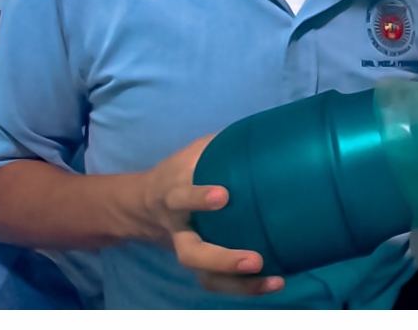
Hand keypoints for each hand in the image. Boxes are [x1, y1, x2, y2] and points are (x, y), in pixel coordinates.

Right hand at [138, 136, 284, 295]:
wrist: (142, 204)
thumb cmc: (181, 171)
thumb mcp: (195, 152)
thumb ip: (222, 145)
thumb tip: (268, 131)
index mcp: (172, 195)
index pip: (180, 197)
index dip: (197, 197)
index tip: (223, 195)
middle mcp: (178, 229)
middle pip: (191, 253)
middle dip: (222, 259)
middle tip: (254, 260)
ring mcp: (187, 250)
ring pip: (205, 276)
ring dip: (239, 284)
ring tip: (273, 281)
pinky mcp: (199, 264)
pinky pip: (218, 282)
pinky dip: (244, 286)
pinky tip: (275, 281)